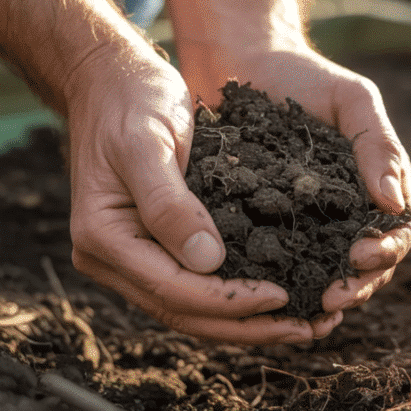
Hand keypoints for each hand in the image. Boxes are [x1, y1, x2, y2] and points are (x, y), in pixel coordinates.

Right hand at [63, 48, 344, 343]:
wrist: (112, 81)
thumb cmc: (129, 102)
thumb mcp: (148, 145)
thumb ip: (170, 204)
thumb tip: (208, 262)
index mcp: (103, 239)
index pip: (173, 289)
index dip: (230, 300)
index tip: (283, 295)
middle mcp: (113, 260)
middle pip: (185, 312)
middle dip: (246, 325)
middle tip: (306, 329)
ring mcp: (133, 258)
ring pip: (193, 309)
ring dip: (247, 322)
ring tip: (303, 326)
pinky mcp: (156, 249)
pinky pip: (197, 286)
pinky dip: (237, 297)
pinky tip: (281, 300)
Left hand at [206, 46, 410, 329]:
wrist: (245, 63)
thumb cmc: (304, 75)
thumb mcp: (352, 99)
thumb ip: (378, 145)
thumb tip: (394, 202)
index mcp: (379, 183)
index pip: (400, 230)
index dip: (387, 249)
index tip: (361, 254)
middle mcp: (351, 209)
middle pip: (372, 263)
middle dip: (358, 284)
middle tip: (331, 296)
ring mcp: (314, 220)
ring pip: (333, 271)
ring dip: (327, 295)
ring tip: (309, 309)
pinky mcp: (273, 225)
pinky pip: (289, 263)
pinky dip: (290, 286)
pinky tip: (274, 301)